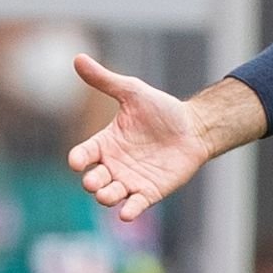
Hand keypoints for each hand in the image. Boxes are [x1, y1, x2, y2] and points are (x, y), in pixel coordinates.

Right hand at [66, 56, 216, 219]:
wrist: (194, 127)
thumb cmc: (162, 110)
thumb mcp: (133, 92)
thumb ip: (105, 80)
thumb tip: (77, 58)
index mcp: (105, 143)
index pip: (82, 155)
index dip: (78, 159)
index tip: (77, 161)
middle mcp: (113, 165)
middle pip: (93, 180)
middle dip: (91, 183)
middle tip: (95, 180)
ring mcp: (131, 180)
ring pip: (109, 196)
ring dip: (106, 197)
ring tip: (110, 193)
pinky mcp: (150, 192)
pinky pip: (135, 206)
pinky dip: (129, 211)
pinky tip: (127, 214)